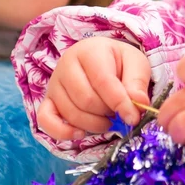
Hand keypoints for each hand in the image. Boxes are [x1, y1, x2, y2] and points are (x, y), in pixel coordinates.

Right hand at [37, 36, 151, 141]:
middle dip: (107, 113)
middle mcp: (66, 65)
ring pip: (71, 113)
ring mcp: (54, 84)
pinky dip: (62, 132)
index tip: (133, 117)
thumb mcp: (136, 65)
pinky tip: (80, 133)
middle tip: (118, 112)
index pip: (103, 81)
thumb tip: (138, 103)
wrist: (100, 59)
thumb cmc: (119, 63)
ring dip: (93, 124)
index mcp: (90, 51)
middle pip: (86, 100)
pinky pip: (45, 120)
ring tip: (107, 118)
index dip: (120, 103)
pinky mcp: (47, 101)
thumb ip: (137, 83)